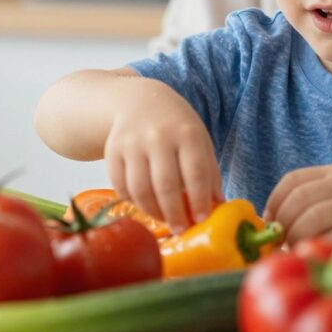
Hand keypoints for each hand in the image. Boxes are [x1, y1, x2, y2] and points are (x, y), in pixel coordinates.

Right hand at [103, 79, 221, 232]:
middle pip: (166, 185)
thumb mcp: (199, 140)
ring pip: (140, 189)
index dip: (199, 200)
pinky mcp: (112, 150)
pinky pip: (120, 186)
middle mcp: (158, 136)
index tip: (201, 220)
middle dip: (174, 214)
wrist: (137, 101)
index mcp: (186, 133)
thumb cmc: (175, 126)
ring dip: (153, 212)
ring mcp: (132, 143)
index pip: (195, 172)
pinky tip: (145, 205)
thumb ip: (209, 172)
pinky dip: (133, 202)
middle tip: (180, 230)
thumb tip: (218, 206)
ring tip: (164, 219)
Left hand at [264, 165, 331, 244]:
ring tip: (298, 249)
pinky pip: (329, 239)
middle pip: (298, 200)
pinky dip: (316, 249)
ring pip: (310, 220)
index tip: (270, 222)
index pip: (292, 180)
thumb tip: (271, 223)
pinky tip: (316, 254)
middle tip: (283, 242)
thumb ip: (310, 200)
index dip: (274, 201)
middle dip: (284, 225)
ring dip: (296, 239)